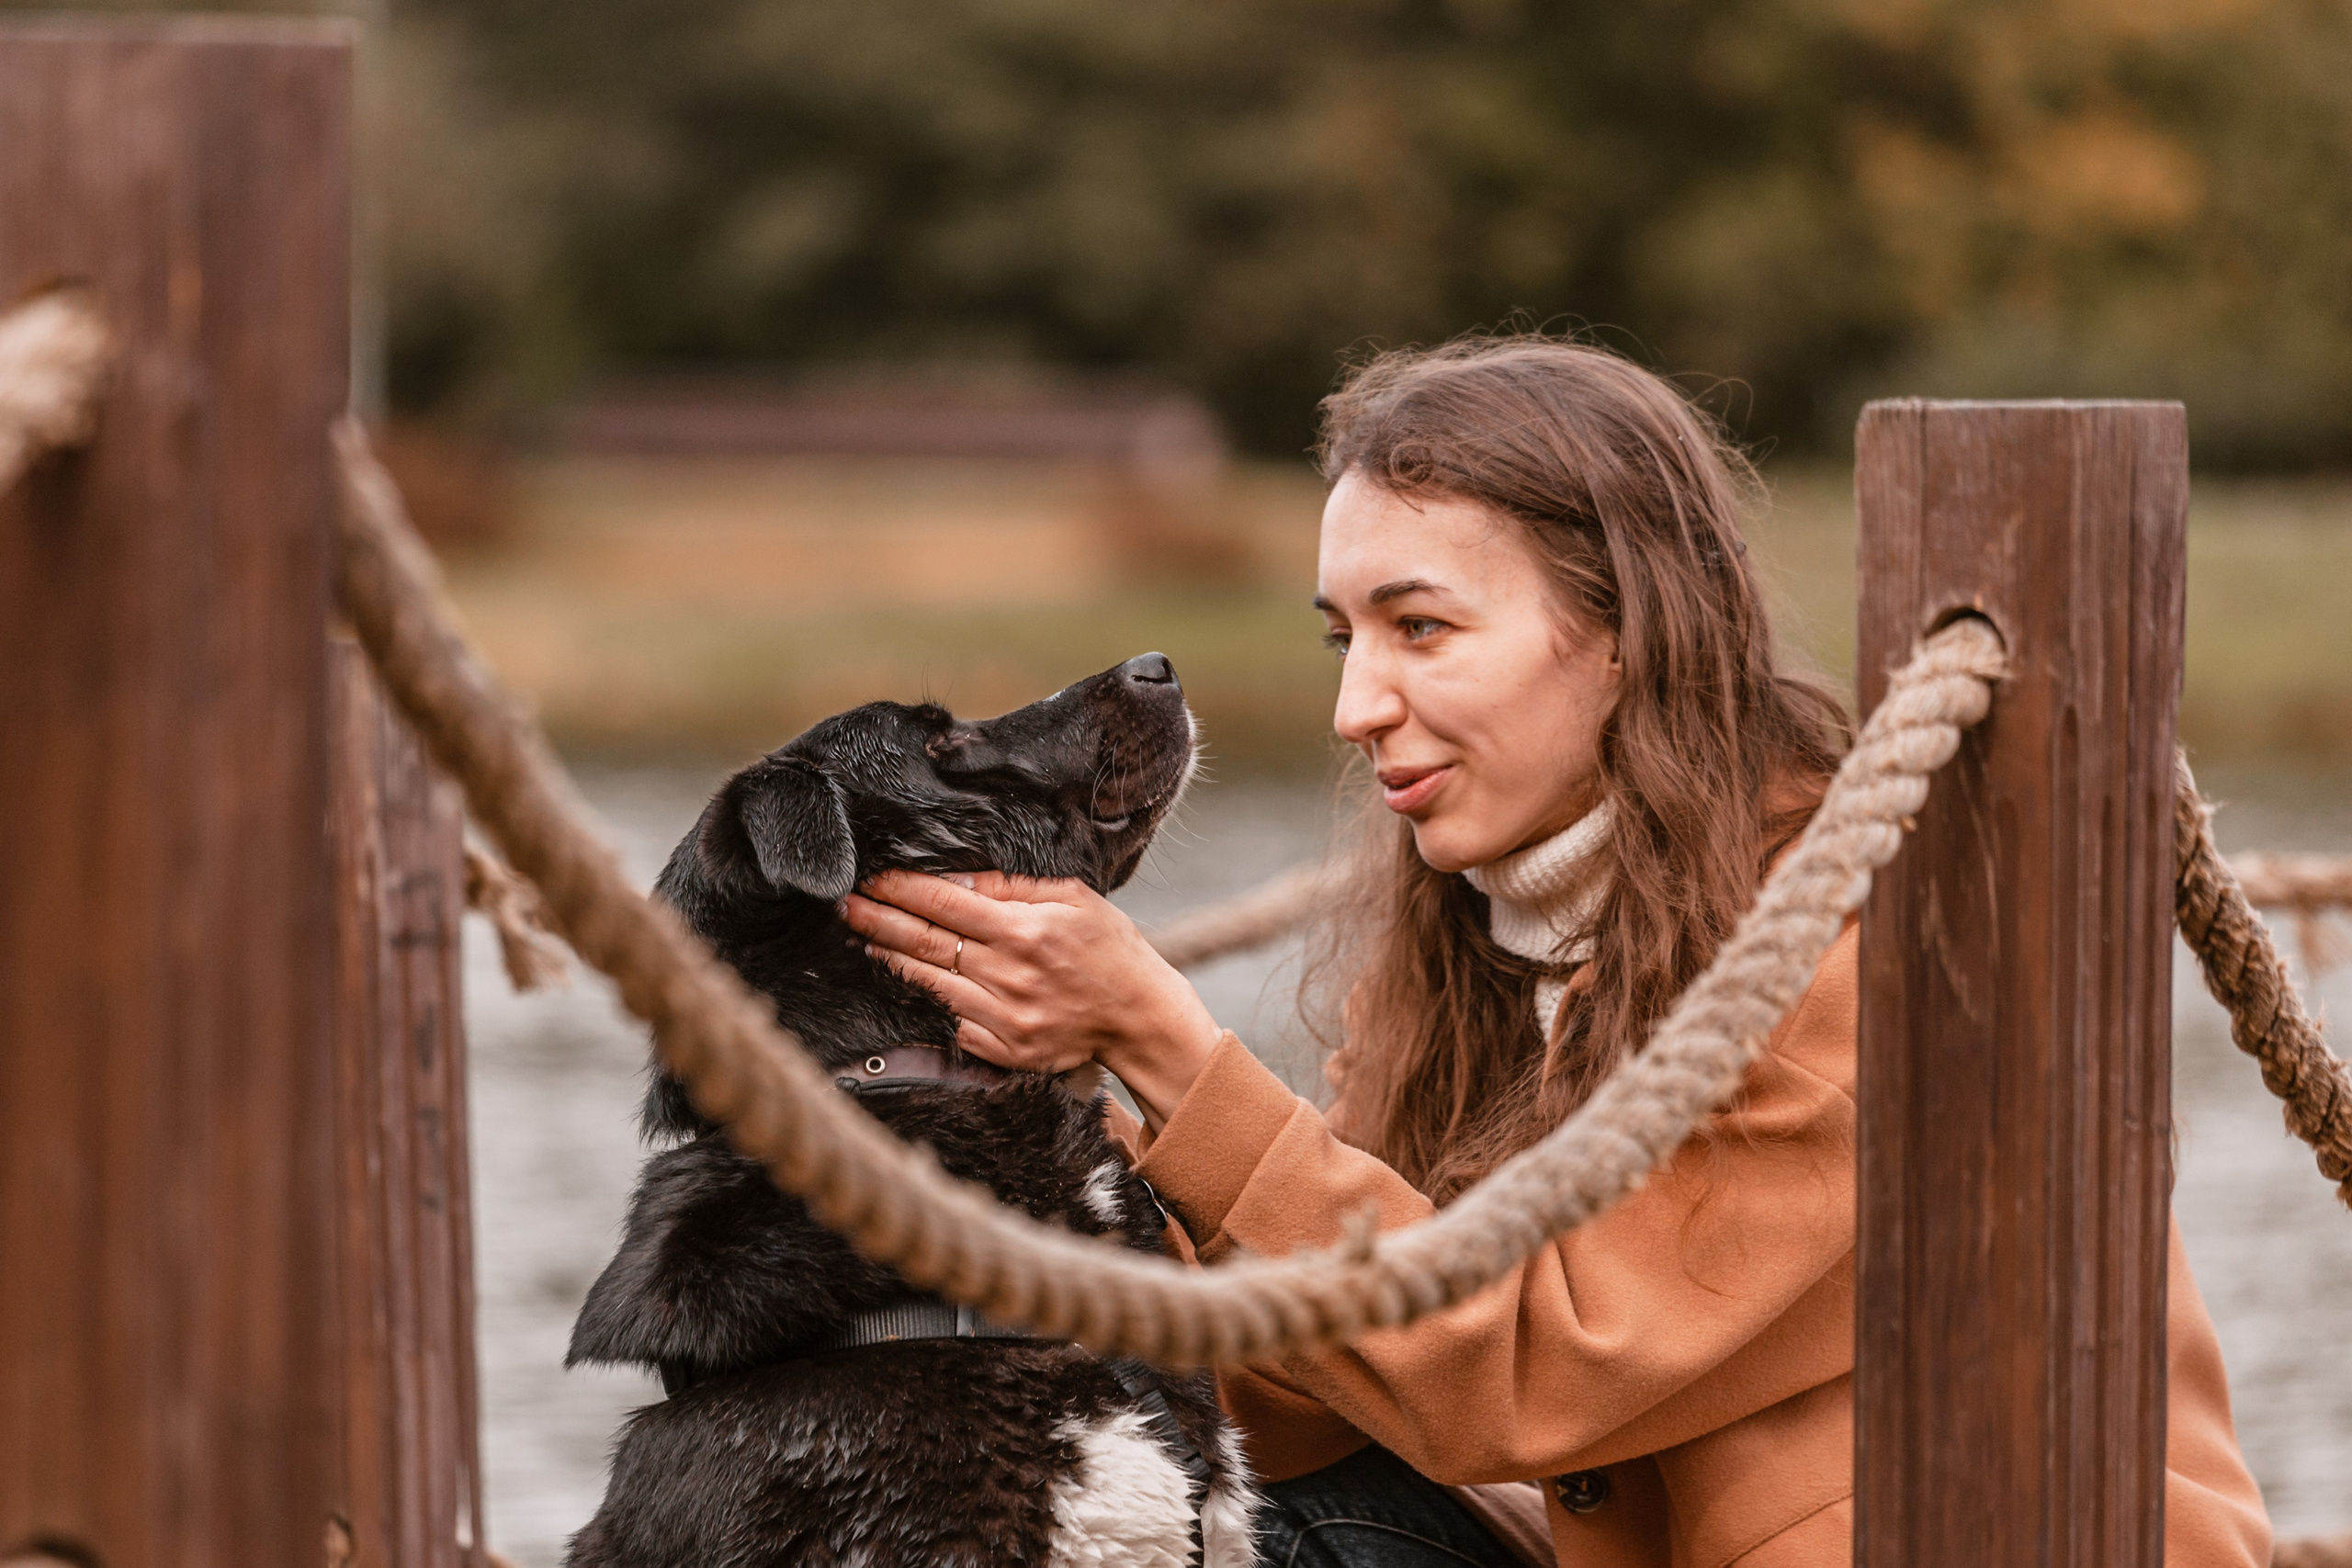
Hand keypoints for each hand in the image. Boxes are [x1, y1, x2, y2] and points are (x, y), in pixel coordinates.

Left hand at [839, 870, 1223, 1130]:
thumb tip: (960, 880)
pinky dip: (921, 998)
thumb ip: (1015, 888)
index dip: (904, 888)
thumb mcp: (1075, 899)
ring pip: (929, 982)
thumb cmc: (1111, 949)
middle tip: (846, 904)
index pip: (947, 903)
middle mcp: (1010, 976)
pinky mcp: (1003, 1049)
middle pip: (927, 942)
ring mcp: (1004, 1018)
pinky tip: (901, 979)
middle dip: (880, 919)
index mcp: (1026, 932)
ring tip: (862, 936)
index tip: (874, 877)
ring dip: (890, 957)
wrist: (1139, 1017)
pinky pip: (950, 1021)